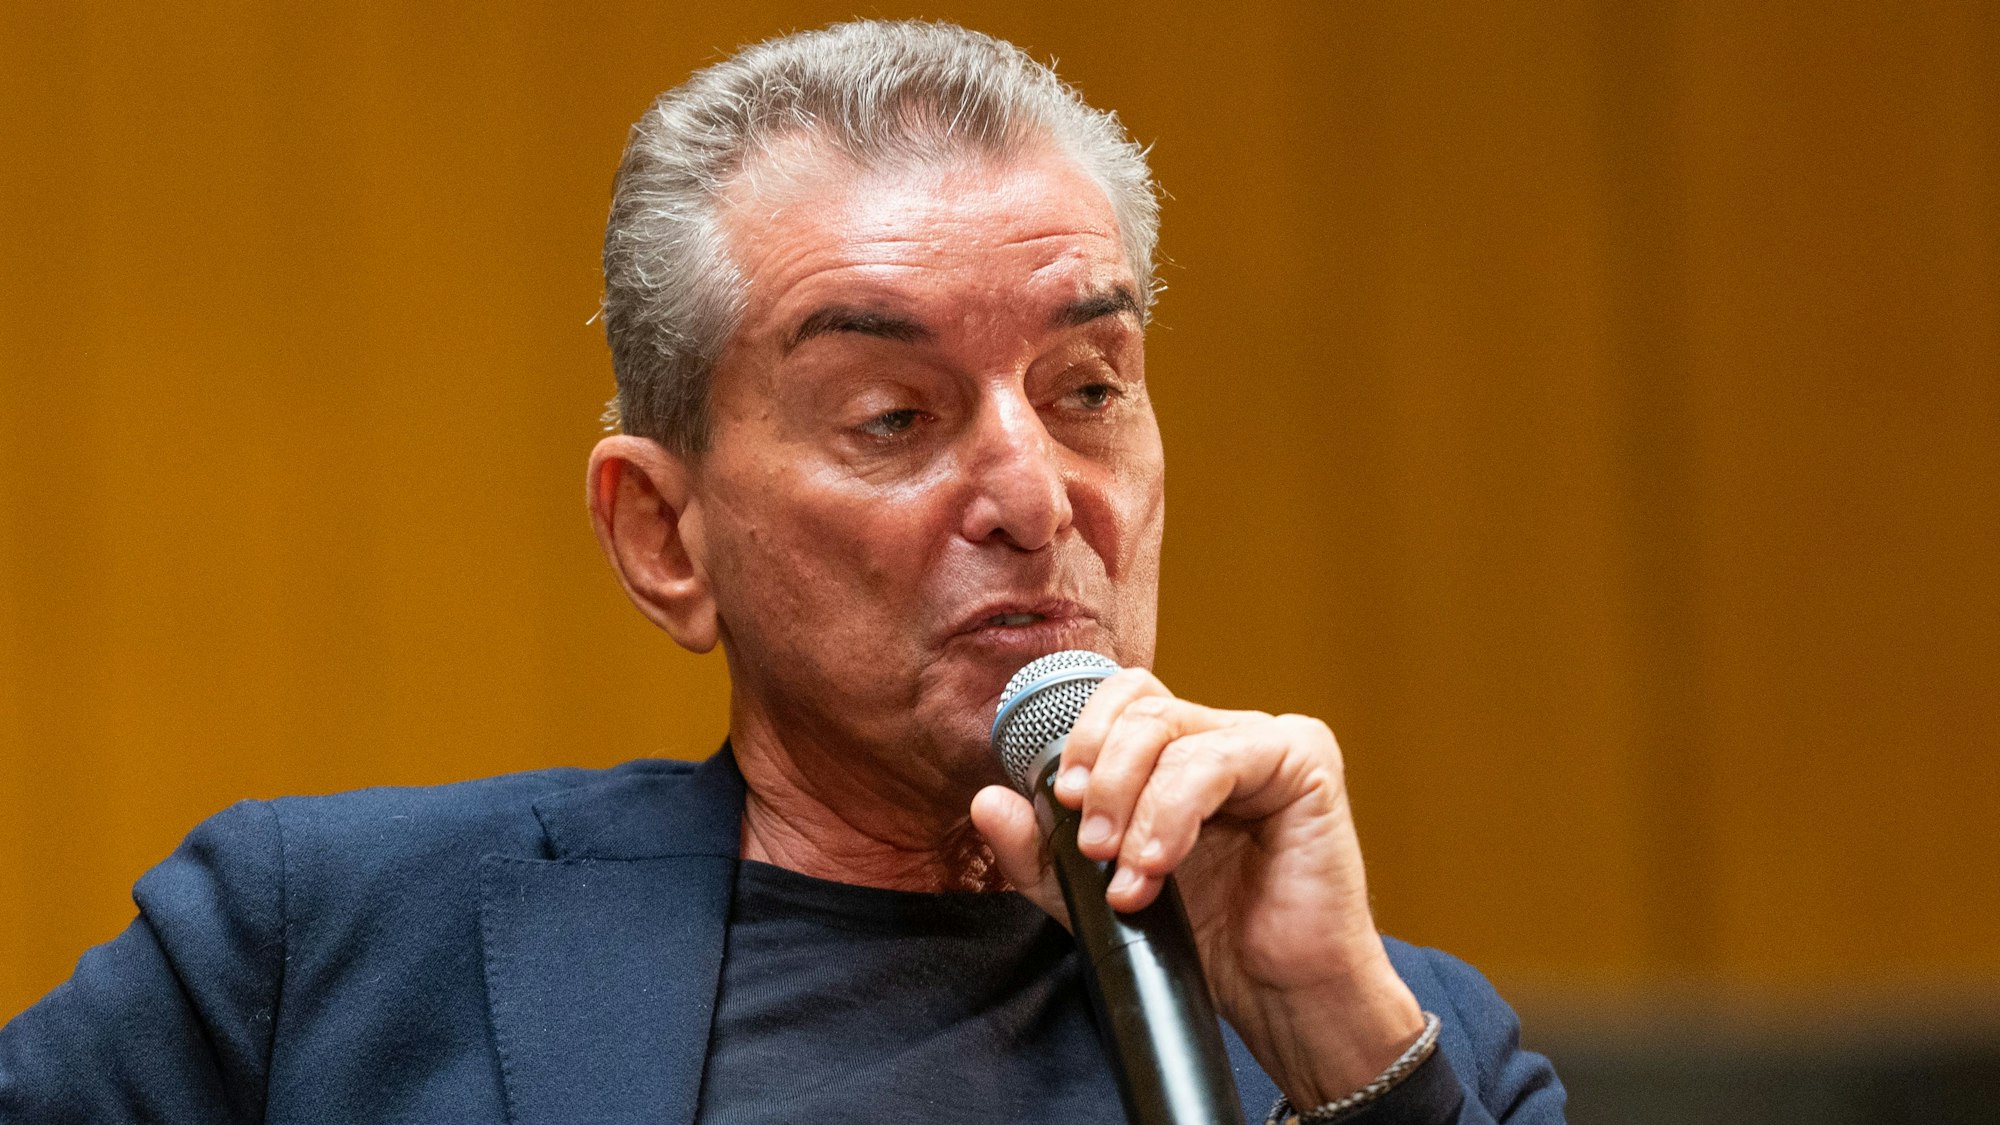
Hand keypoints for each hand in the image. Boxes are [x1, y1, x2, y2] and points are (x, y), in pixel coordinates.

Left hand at [969, 668, 1425, 1107]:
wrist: (1281, 995)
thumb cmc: (1210, 939)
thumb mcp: (1099, 895)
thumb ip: (1043, 851)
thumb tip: (987, 801)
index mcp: (1181, 752)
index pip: (1123, 700)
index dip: (1082, 735)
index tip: (1059, 797)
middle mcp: (1224, 734)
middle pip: (1140, 708)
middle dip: (1099, 776)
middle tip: (1092, 847)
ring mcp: (1265, 741)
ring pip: (1170, 731)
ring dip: (1132, 808)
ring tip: (1128, 876)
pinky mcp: (1303, 760)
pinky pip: (1218, 759)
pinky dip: (1172, 813)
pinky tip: (1159, 864)